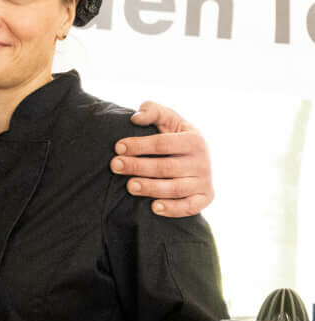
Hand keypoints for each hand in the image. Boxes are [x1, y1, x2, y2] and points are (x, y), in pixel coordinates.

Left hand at [110, 102, 213, 217]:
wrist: (197, 159)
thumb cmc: (176, 137)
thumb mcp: (168, 119)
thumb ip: (153, 111)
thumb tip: (137, 118)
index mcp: (195, 140)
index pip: (163, 143)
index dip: (139, 145)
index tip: (118, 147)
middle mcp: (203, 162)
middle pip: (166, 167)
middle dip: (138, 166)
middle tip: (115, 165)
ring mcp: (204, 181)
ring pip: (175, 188)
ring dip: (151, 188)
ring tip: (130, 186)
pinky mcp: (204, 198)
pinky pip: (189, 207)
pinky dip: (173, 209)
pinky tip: (154, 207)